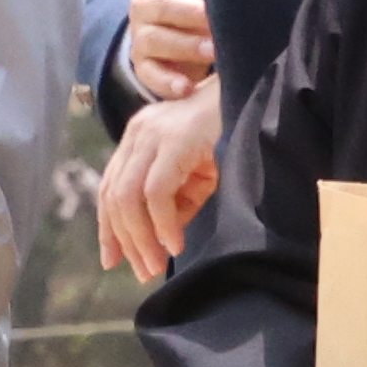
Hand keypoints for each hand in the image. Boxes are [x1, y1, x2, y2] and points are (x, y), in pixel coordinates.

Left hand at [94, 86, 224, 282]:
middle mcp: (138, 134)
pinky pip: (156, 191)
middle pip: (114, 195)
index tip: (113, 260)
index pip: (110, 188)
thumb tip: (165, 236)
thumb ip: (180, 199)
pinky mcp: (175, 141)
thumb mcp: (200, 172)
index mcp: (138, 139)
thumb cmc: (232, 134)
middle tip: (140, 272)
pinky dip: (162, 223)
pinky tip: (174, 244)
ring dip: (140, 237)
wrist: (258, 95)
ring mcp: (153, 135)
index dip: (108, 227)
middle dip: (124, 239)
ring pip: (129, 197)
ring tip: (154, 265)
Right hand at [118, 0, 210, 105]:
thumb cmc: (200, 13)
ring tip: (213, 53)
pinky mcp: (142, 64)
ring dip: (186, 46)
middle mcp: (145, 5)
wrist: (177, 41)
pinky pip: (149, 73)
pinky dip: (167, 81)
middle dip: (192, 15)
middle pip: (162, 6)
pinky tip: (187, 87)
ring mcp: (140, 35)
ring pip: (154, 39)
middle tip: (219, 25)